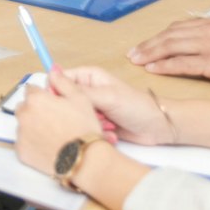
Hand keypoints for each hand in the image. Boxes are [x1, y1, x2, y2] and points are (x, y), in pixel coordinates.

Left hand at [13, 76, 107, 176]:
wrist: (84, 159)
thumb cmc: (83, 128)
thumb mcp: (80, 98)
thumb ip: (63, 82)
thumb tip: (53, 71)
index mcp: (35, 99)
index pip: (31, 90)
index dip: (43, 96)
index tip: (52, 104)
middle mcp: (23, 115)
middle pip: (24, 107)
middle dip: (35, 111)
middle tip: (54, 120)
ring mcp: (20, 134)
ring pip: (23, 126)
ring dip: (33, 127)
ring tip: (54, 135)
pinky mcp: (21, 151)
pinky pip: (24, 143)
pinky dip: (33, 144)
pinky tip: (48, 146)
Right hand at [46, 65, 176, 144]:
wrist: (158, 126)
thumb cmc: (136, 106)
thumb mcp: (106, 96)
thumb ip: (77, 89)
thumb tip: (51, 75)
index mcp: (87, 76)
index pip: (57, 80)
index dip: (56, 93)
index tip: (65, 105)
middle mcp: (87, 90)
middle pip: (64, 101)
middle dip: (76, 113)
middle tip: (95, 116)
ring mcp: (92, 107)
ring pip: (74, 118)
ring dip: (88, 124)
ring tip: (107, 125)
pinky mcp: (97, 123)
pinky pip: (84, 128)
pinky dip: (95, 132)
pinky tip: (110, 133)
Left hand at [126, 18, 209, 91]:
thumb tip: (198, 47)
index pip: (178, 28)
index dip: (159, 37)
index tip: (145, 45)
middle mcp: (209, 31)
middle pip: (169, 36)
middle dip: (149, 45)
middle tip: (132, 54)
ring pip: (171, 47)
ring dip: (151, 54)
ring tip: (136, 61)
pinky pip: (183, 64)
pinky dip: (165, 66)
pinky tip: (153, 69)